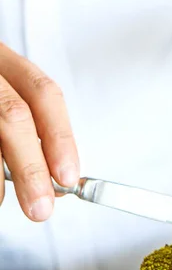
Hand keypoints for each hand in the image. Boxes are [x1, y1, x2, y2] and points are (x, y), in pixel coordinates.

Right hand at [0, 43, 78, 219]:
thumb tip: (54, 181)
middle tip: (40, 206)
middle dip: (32, 168)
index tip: (67, 176)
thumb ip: (28, 135)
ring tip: (2, 200)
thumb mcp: (3, 104)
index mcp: (5, 63)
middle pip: (15, 115)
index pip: (43, 93)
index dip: (59, 137)